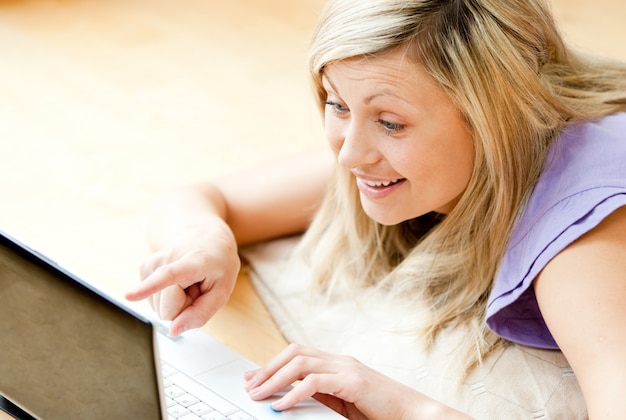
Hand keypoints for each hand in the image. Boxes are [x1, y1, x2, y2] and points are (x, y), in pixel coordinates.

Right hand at [125, 230, 239, 336]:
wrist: (207, 240)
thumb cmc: (217, 266)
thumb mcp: (222, 292)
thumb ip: (201, 314)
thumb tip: (174, 330)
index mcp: (193, 262)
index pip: (169, 276)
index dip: (149, 287)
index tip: (129, 296)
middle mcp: (169, 257)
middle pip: (167, 310)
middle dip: (183, 307)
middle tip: (196, 289)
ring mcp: (153, 261)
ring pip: (158, 307)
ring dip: (176, 301)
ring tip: (189, 283)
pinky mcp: (144, 267)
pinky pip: (153, 301)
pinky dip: (166, 297)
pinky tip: (177, 282)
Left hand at [243, 344, 463, 419]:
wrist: (414, 414)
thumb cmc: (380, 411)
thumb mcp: (343, 404)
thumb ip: (320, 397)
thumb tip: (289, 399)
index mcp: (337, 364)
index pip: (298, 353)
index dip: (272, 363)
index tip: (253, 378)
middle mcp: (340, 360)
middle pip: (294, 351)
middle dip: (268, 367)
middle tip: (250, 386)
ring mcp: (347, 368)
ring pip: (300, 362)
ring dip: (274, 378)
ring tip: (258, 395)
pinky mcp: (353, 381)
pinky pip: (315, 381)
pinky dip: (294, 392)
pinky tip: (282, 405)